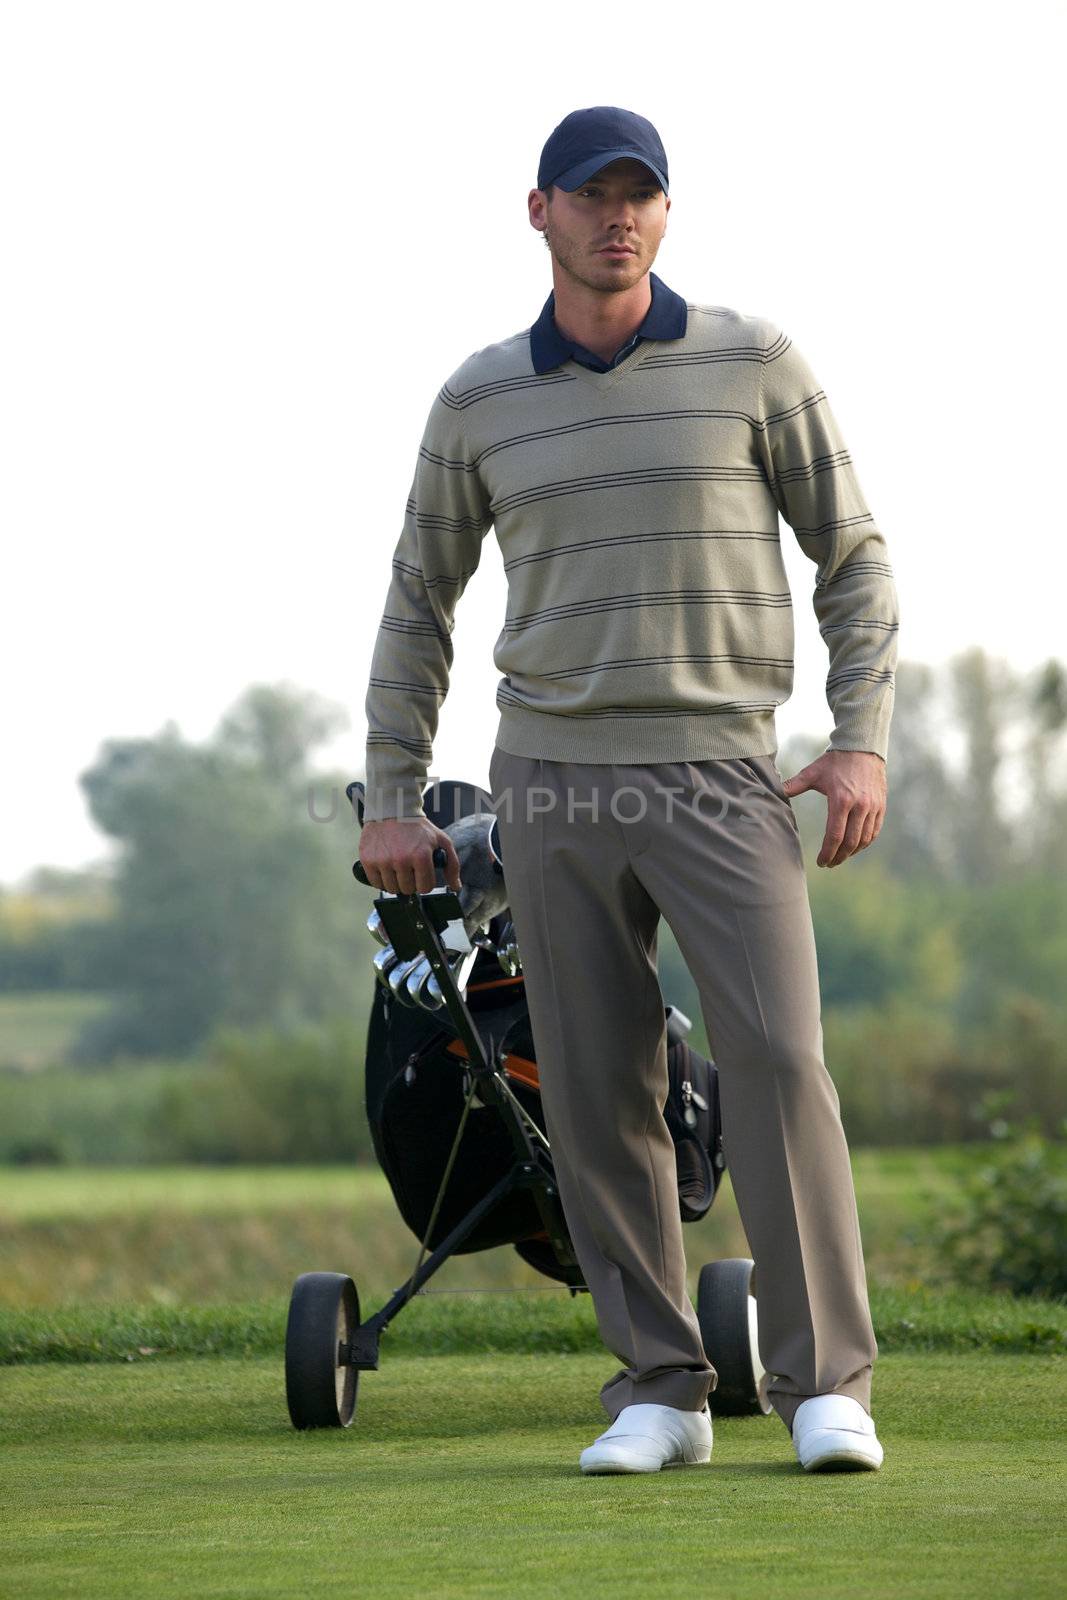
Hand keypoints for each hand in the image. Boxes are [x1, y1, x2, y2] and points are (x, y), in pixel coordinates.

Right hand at [359, 816, 461, 894]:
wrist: (392, 810)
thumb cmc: (417, 827)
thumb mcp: (441, 840)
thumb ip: (452, 864)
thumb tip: (456, 886)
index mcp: (421, 857)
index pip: (425, 888)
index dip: (425, 883)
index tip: (422, 875)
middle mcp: (401, 860)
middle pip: (408, 890)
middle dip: (411, 882)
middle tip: (409, 869)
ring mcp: (383, 861)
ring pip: (392, 889)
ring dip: (396, 882)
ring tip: (397, 868)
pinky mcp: (368, 860)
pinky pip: (376, 883)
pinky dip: (381, 880)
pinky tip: (386, 868)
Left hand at [781, 750, 886, 868]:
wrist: (862, 747)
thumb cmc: (835, 761)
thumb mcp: (812, 772)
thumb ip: (793, 785)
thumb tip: (774, 792)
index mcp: (841, 800)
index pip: (834, 835)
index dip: (827, 853)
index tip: (821, 862)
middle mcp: (860, 806)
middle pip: (850, 842)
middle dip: (839, 857)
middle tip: (829, 864)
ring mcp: (873, 806)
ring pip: (864, 839)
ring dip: (852, 852)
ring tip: (840, 857)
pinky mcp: (881, 806)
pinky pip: (874, 831)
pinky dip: (865, 842)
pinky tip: (855, 846)